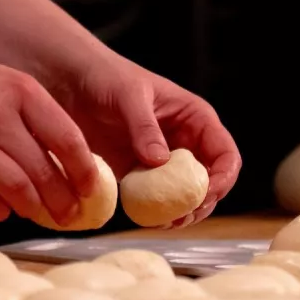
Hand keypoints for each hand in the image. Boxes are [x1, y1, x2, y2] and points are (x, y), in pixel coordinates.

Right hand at [0, 46, 97, 224]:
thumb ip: (38, 114)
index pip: (66, 138)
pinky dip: (0, 211)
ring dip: (34, 209)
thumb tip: (73, 159)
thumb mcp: (8, 82)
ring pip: (16, 191)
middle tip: (71, 213)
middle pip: (43, 171)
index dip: (84, 170)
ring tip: (41, 213)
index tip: (91, 187)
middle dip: (63, 200)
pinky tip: (4, 207)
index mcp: (20, 92)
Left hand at [52, 54, 241, 226]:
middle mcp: (185, 142)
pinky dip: (156, 212)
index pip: (225, 154)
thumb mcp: (128, 96)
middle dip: (202, 203)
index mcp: (195, 119)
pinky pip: (156, 199)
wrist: (74, 83)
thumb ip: (145, 127)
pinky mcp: (139, 173)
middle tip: (182, 217)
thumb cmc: (107, 77)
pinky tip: (146, 218)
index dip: (222, 178)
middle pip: (210, 181)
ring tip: (166, 222)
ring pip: (185, 195)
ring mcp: (163, 160)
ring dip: (181, 212)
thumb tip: (159, 161)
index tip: (205, 194)